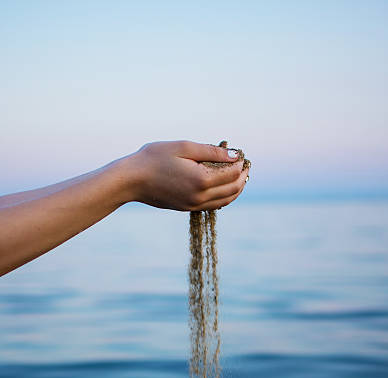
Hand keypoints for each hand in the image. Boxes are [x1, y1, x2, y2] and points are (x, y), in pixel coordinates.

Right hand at [120, 140, 248, 211]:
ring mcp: (194, 205)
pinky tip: (223, 185)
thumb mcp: (184, 147)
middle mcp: (200, 197)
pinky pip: (214, 205)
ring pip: (226, 200)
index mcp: (201, 180)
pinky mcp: (188, 208)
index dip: (240, 163)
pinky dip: (224, 196)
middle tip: (244, 164)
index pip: (232, 173)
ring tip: (238, 174)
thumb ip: (212, 151)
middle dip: (243, 176)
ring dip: (236, 188)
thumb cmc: (153, 158)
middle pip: (233, 189)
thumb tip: (235, 155)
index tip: (240, 153)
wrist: (131, 181)